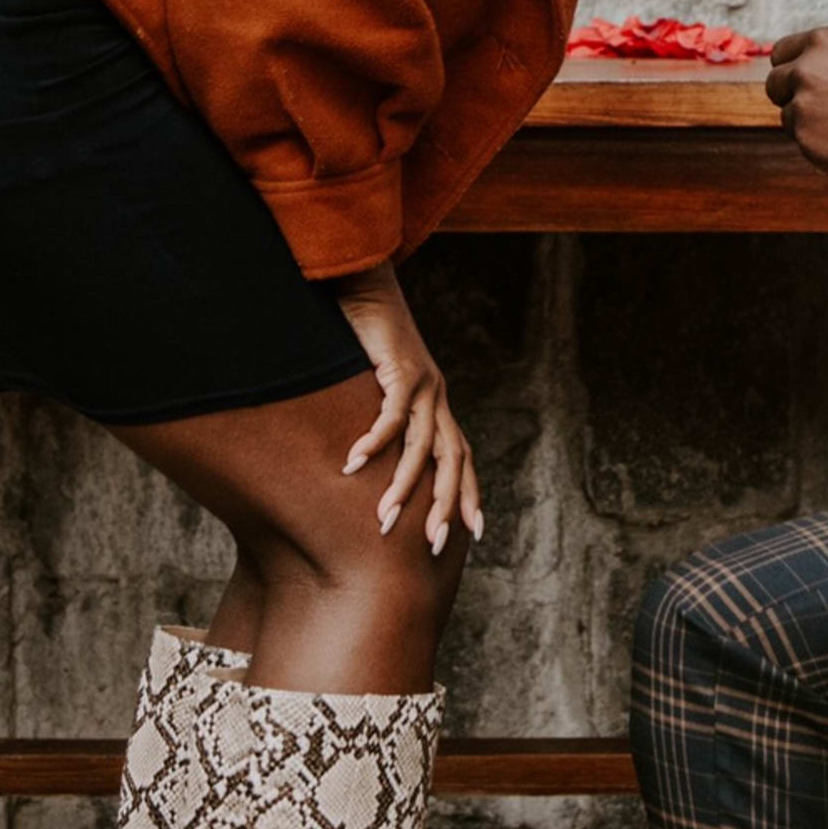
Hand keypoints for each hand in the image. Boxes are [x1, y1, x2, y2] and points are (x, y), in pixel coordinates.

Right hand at [328, 264, 482, 553]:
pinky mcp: (400, 368)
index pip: (462, 457)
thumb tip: (360, 456)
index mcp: (436, 403)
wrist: (367, 284)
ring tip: (385, 517)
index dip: (470, 493)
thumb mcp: (376, 386)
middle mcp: (437, 397)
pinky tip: (354, 464)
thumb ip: (377, 417)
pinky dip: (375, 441)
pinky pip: (391, 413)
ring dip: (404, 484)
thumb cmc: (365, 338)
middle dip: (447, 505)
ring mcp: (423, 383)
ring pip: (421, 445)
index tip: (472, 533)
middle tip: (435, 544)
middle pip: (452, 460)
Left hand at [763, 26, 827, 186]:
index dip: (791, 68)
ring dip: (807, 122)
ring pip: (788, 114)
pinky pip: (800, 139)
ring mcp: (802, 102)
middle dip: (792, 95)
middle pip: (775, 82)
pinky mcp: (803, 135)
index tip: (800, 81)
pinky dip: (816, 143)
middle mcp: (807, 66)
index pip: (782, 52)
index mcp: (825, 41)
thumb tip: (815, 69)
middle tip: (821, 109)